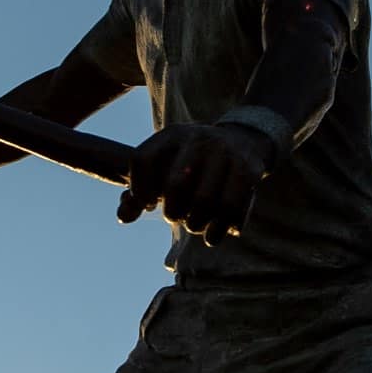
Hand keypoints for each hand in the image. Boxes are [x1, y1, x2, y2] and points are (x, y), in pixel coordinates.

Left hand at [118, 123, 269, 244]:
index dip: (139, 188)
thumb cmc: (194, 165)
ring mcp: (224, 152)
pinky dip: (218, 231)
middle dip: (172, 212)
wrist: (244, 141)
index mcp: (171, 135)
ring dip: (195, 225)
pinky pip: (230, 208)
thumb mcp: (166, 168)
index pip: (142, 159)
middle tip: (175, 217)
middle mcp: (197, 139)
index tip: (148, 203)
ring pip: (203, 201)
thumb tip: (123, 217)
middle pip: (174, 185)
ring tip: (194, 226)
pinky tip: (212, 237)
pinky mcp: (248, 169)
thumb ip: (138, 194)